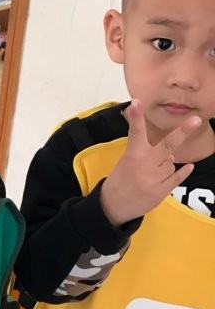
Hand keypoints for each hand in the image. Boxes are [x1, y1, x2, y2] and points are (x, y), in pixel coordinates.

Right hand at [100, 99, 198, 225]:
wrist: (112, 207)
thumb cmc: (119, 181)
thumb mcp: (125, 161)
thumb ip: (141, 151)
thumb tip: (167, 150)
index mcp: (132, 155)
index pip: (136, 132)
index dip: (136, 116)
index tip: (136, 102)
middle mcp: (144, 165)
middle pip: (168, 146)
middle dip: (183, 132)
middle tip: (196, 120)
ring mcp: (154, 179)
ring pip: (170, 163)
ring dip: (164, 165)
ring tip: (149, 175)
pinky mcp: (161, 191)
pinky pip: (177, 176)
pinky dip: (182, 172)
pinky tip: (187, 167)